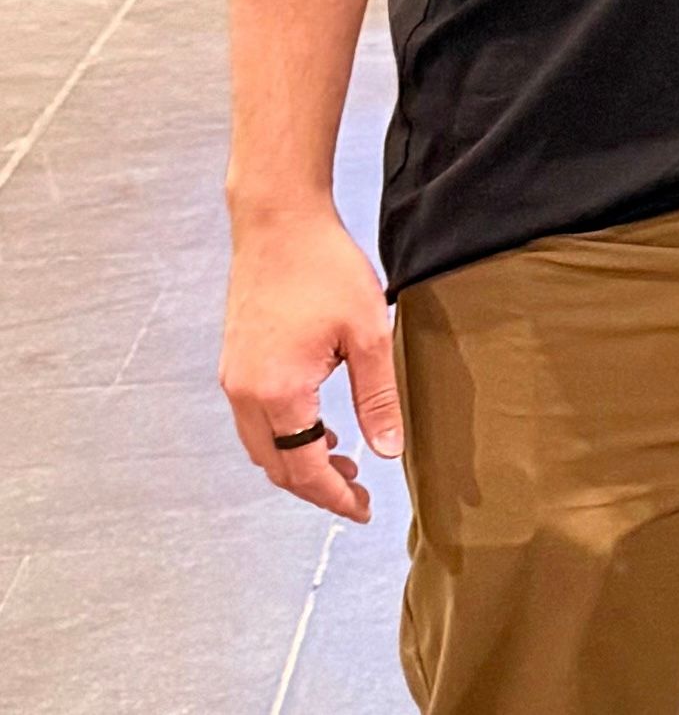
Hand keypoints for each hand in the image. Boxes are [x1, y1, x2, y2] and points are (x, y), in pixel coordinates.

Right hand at [220, 201, 403, 522]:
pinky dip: (284, 435)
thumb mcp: (367, 334)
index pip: (303, 467)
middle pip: (276, 464)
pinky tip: (320, 427)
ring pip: (262, 445)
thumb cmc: (326, 271)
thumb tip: (388, 450)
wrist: (278, 224)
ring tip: (344, 463)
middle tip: (357, 493)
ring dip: (298, 461)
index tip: (362, 510)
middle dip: (315, 486)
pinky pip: (255, 419)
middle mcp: (244, 394)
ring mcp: (233, 379)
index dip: (333, 495)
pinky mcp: (235, 363)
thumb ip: (378, 397)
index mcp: (277, 393)